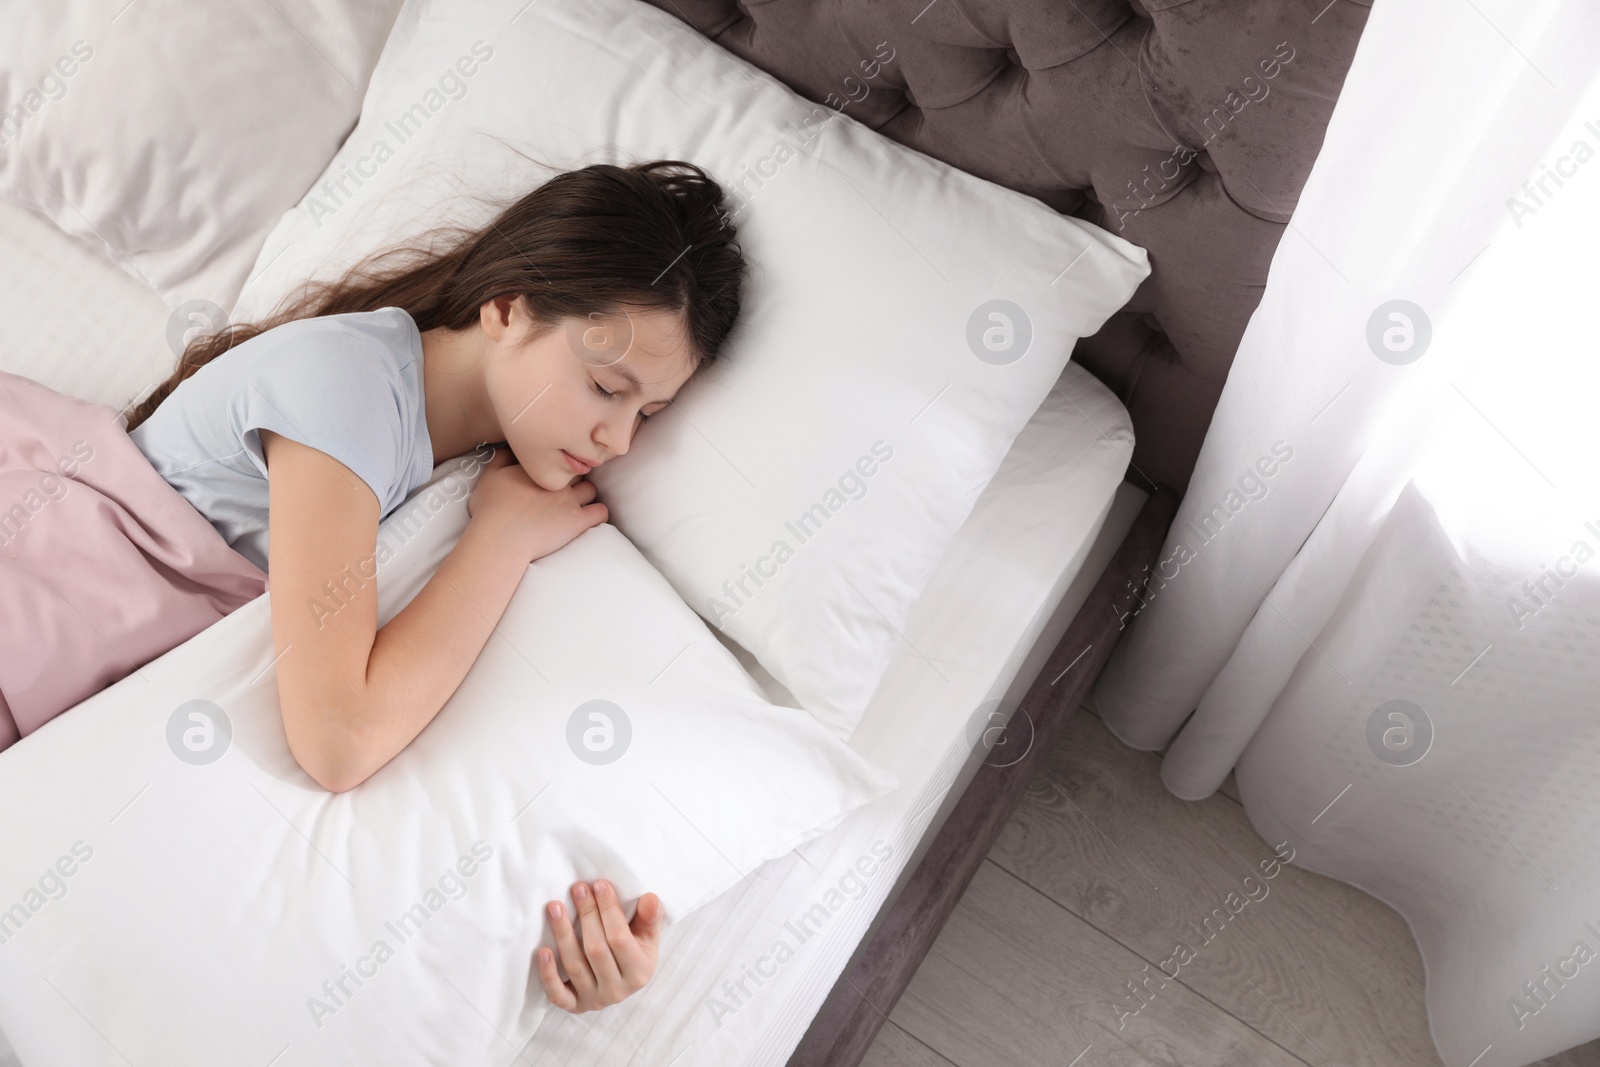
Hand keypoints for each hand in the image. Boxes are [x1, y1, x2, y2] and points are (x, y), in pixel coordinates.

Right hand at [467, 446, 606, 562]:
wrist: (501, 538)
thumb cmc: (490, 510)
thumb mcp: (489, 476)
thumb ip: (502, 458)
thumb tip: (512, 447)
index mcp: (537, 469)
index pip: (556, 458)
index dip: (556, 465)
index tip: (553, 473)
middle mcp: (556, 481)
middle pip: (576, 471)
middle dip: (574, 477)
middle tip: (567, 488)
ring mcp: (570, 500)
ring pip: (591, 489)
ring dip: (586, 495)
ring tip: (579, 504)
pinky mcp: (578, 521)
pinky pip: (601, 512)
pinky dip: (599, 514)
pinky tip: (590, 518)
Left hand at [538, 880, 661, 1012]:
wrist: (621, 982)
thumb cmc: (634, 951)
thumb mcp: (647, 936)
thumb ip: (649, 917)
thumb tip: (651, 898)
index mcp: (639, 972)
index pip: (620, 939)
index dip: (609, 911)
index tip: (599, 885)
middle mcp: (617, 990)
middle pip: (596, 950)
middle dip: (586, 916)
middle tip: (578, 889)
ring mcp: (594, 999)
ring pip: (575, 966)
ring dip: (563, 934)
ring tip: (554, 907)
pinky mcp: (573, 1005)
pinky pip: (557, 994)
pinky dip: (548, 974)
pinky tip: (542, 951)